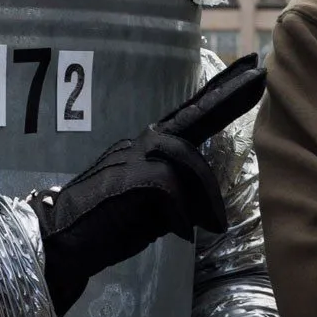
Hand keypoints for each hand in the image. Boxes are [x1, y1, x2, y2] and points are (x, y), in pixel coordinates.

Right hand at [28, 54, 265, 316]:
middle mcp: (140, 145)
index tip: (251, 73)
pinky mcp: (124, 178)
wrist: (57, 243)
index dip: (220, 94)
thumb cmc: (102, 229)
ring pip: (185, 159)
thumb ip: (175, 196)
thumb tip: (199, 204)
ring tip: (214, 226)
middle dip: (227, 97)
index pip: (189, 116)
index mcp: (147, 150)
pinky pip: (166, 187)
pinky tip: (183, 235)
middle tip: (260, 76)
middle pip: (191, 116)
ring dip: (206, 196)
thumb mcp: (150, 212)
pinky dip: (180, 214)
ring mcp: (130, 158)